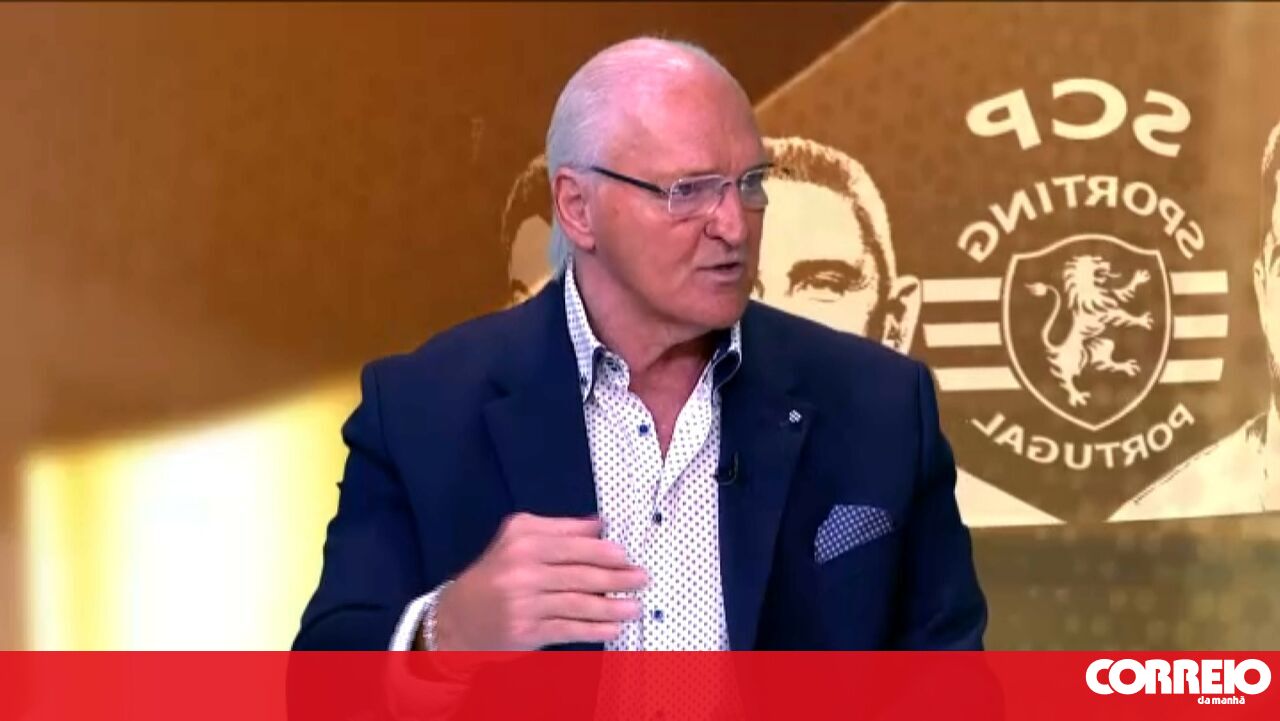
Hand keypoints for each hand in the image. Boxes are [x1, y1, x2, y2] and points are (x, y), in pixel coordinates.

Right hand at [432, 513, 646, 650]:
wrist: (457, 619)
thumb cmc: (496, 575)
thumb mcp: (518, 540)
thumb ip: (559, 530)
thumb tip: (600, 525)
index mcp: (523, 540)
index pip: (573, 544)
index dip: (604, 551)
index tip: (626, 555)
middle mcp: (522, 569)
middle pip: (580, 573)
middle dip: (617, 577)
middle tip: (642, 579)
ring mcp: (523, 602)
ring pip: (578, 603)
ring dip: (612, 607)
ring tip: (636, 606)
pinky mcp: (526, 631)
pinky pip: (569, 629)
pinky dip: (594, 629)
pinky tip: (614, 628)